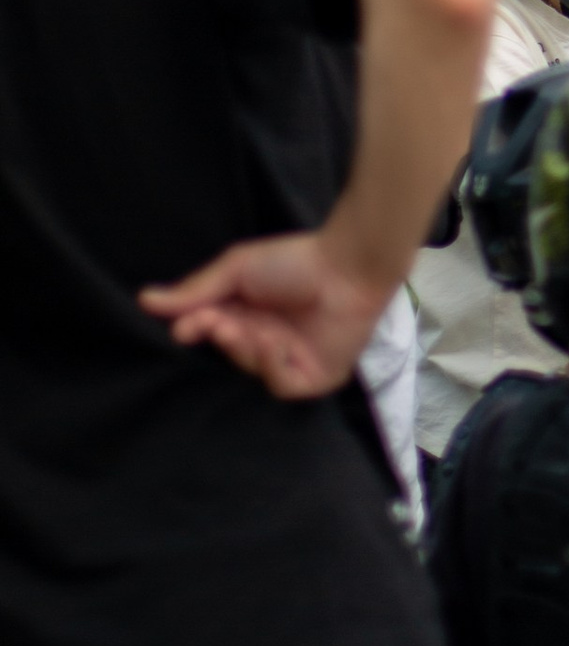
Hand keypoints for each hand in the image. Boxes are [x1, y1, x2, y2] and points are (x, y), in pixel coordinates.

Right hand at [140, 231, 394, 400]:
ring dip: (244, 352)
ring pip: (250, 368)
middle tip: (216, 323)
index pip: (209, 329)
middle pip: (228, 350)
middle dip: (219, 338)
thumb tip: (144, 300)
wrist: (347, 267)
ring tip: (247, 331)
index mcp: (247, 310)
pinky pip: (281, 385)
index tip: (184, 326)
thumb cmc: (294, 260)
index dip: (194, 330)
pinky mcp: (314, 376)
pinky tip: (276, 345)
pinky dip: (272, 367)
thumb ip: (195, 290)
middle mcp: (265, 335)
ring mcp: (290, 357)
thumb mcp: (236, 269)